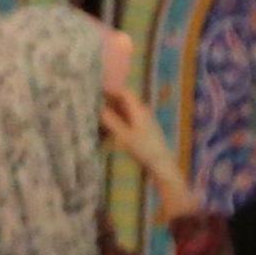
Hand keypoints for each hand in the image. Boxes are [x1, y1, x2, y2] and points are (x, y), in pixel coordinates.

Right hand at [100, 83, 192, 203]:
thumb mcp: (124, 136)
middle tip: (94, 104)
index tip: (97, 92)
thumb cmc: (143, 149)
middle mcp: (142, 112)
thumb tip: (98, 109)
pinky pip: (129, 119)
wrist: (161, 164)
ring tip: (99, 115)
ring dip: (114, 111)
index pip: (125, 92)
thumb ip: (111, 121)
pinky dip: (118, 119)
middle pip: (125, 100)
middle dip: (110, 100)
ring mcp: (144, 120)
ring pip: (126, 110)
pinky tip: (110, 128)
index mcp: (139, 110)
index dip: (111, 90)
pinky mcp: (143, 129)